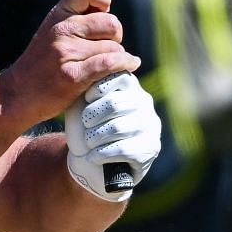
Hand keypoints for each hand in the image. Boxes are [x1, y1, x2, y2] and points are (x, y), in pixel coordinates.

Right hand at [0, 0, 140, 125]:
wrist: (18, 93)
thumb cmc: (42, 62)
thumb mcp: (52, 30)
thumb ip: (78, 14)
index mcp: (57, 15)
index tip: (103, 11)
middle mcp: (61, 30)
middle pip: (111, 23)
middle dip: (115, 36)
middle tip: (104, 46)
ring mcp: (66, 52)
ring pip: (114, 48)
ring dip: (116, 57)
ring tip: (101, 64)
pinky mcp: (73, 75)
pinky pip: (110, 63)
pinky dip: (125, 64)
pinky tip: (129, 65)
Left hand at [63, 72, 160, 201]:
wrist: (88, 160)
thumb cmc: (83, 127)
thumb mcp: (80, 104)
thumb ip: (86, 87)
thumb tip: (91, 71)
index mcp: (130, 87)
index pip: (120, 77)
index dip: (98, 88)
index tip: (86, 99)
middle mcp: (145, 104)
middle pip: (115, 104)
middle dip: (92, 116)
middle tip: (85, 124)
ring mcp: (151, 126)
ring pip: (117, 128)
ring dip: (94, 137)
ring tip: (88, 142)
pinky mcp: (150, 149)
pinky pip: (123, 149)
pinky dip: (100, 154)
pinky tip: (92, 156)